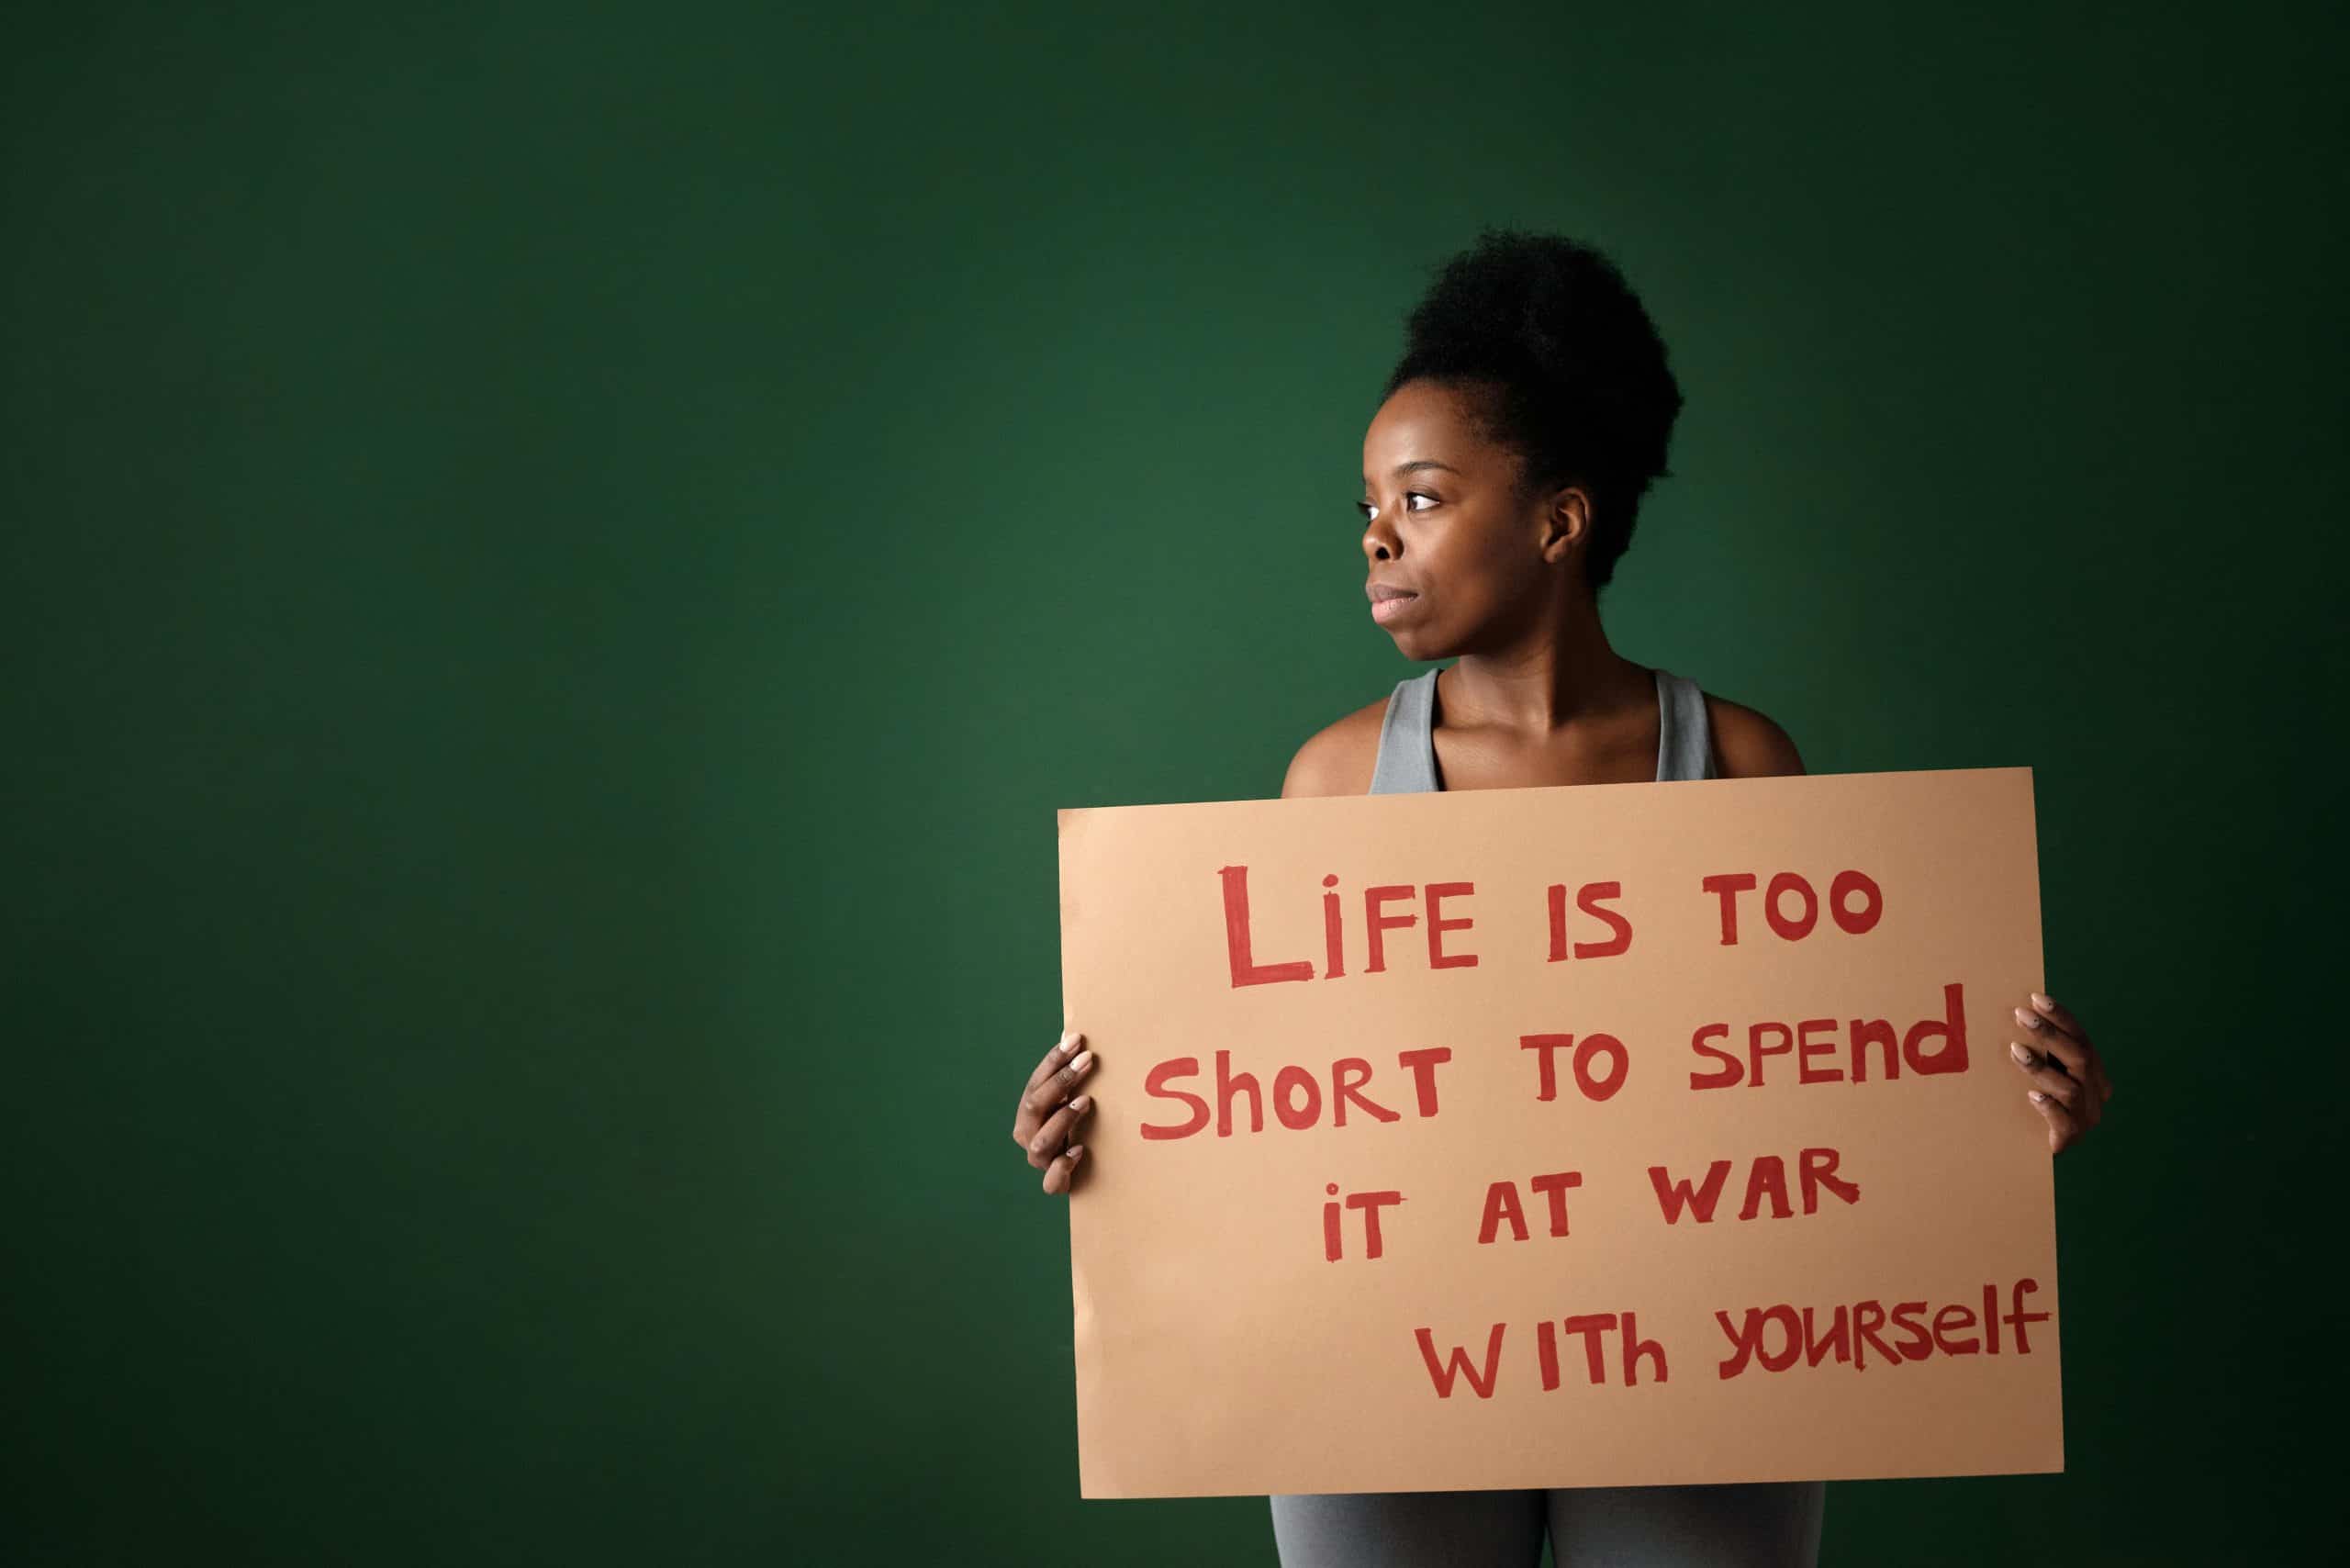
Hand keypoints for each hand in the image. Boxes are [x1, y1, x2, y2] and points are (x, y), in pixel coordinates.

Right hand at [1011, 1028, 1095, 1193]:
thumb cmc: (1073, 1127)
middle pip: (1034, 1105)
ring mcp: (1039, 1160)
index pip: (1036, 1081)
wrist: (1080, 1173)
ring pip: (1041, 1142)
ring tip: (1085, 1101)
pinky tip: (1081, 1150)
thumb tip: (1072, 1031)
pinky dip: (1063, 1166)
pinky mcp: (1053, 1183)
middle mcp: (1027, 1134)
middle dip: (1061, 1080)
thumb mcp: (1069, 1099)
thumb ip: (1068, 1073)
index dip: (1054, 1060)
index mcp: (1028, 1112)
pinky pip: (1051, 1181)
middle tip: (1087, 1060)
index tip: (1077, 1040)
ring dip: (1062, 1119)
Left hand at [2006, 992, 2112, 1152]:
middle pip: (2079, 1058)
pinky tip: (2032, 1096)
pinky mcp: (2070, 1138)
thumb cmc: (2032, 1100)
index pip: (2081, 1039)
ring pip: (2070, 1088)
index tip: (2036, 998)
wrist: (2029, 1148)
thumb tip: (2017, 1012)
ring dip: (2041, 1067)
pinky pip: (2064, 1121)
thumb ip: (2039, 1049)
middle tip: (2021, 1015)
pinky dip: (2049, 1107)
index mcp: (2093, 1074)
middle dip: (2050, 1034)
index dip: (2062, 1018)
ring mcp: (2085, 1117)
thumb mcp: (2041, 1071)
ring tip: (2015, 1050)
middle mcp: (2095, 1094)